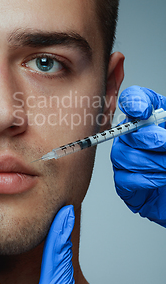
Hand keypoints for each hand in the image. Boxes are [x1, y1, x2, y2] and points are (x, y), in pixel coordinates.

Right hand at [111, 86, 165, 226]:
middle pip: (126, 130)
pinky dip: (145, 179)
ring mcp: (128, 160)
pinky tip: (162, 179)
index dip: (133, 102)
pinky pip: (124, 179)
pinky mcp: (126, 185)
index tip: (143, 111)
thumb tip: (162, 133)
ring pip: (123, 155)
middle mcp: (136, 136)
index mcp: (153, 118)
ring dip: (151, 162)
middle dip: (149, 138)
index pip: (133, 99)